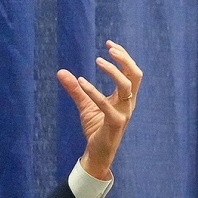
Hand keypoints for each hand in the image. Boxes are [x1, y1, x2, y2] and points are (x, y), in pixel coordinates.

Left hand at [57, 39, 142, 179]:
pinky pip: (106, 104)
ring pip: (126, 85)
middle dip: (125, 59)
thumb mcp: (85, 105)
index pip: (131, 71)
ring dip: (113, 71)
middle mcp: (128, 103)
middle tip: (110, 48)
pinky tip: (81, 82)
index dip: (123, 56)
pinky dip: (93, 91)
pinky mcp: (115, 122)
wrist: (98, 152)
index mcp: (125, 97)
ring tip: (98, 61)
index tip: (109, 44)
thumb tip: (61, 72)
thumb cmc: (96, 128)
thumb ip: (76, 89)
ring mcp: (124, 112)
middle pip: (135, 75)